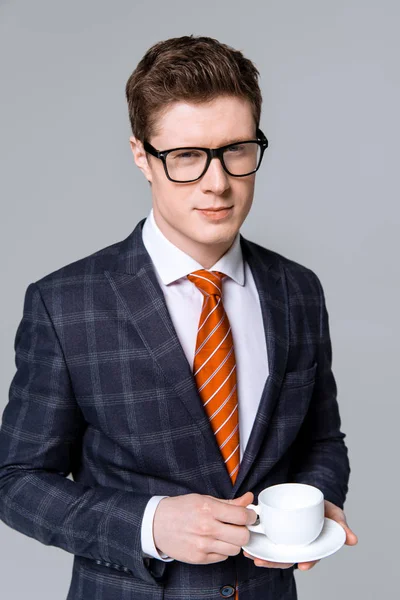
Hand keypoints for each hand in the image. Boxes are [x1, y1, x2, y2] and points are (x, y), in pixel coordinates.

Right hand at [153, 491, 257, 563]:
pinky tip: (215, 541)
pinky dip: (222, 550)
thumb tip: (249, 499)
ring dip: (234, 542)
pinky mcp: (199, 558)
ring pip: (234, 550)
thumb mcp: (204, 499)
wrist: (156, 524)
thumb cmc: (180, 509)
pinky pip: (222, 557)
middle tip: (240, 526)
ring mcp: (202, 545)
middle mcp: (206, 528)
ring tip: (226, 534)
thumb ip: (229, 502)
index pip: (242, 516)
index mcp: (208, 509)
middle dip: (245, 531)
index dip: (250, 516)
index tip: (249, 515)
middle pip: (242, 536)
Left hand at [243, 499, 357, 570]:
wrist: (311, 497)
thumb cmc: (324, 510)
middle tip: (262, 561)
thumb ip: (341, 526)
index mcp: (312, 546)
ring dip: (262, 555)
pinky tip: (248, 545)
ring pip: (274, 552)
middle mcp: (298, 546)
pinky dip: (257, 544)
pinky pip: (267, 540)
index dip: (306, 561)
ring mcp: (287, 539)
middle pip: (287, 558)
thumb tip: (354, 540)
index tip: (303, 565)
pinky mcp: (276, 530)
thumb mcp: (335, 515)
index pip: (310, 557)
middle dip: (274, 563)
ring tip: (250, 555)